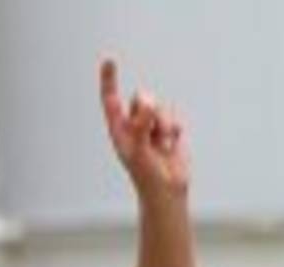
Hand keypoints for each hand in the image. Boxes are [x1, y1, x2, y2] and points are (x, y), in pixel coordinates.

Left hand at [99, 58, 189, 199]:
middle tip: (150, 130)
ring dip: (163, 125)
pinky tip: (171, 147)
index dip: (109, 80)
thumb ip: (141, 125)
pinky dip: (175, 131)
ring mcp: (152, 125)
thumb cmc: (146, 174)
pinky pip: (174, 116)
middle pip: (142, 96)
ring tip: (161, 146)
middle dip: (149, 109)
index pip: (111, 99)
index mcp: (120, 129)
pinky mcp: (169, 129)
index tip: (109, 60)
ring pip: (160, 106)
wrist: (166, 190)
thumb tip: (148, 103)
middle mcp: (134, 124)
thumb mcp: (139, 150)